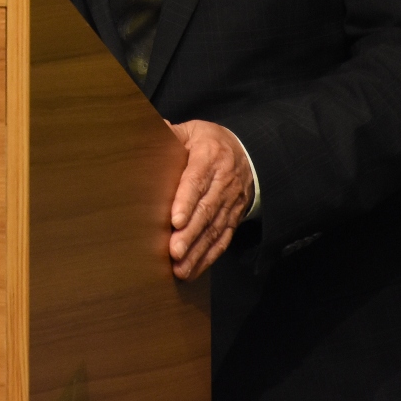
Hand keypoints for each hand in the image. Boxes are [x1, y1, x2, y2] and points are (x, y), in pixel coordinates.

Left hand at [166, 119, 252, 280]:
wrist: (247, 153)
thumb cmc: (209, 143)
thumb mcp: (193, 130)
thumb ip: (172, 133)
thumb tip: (153, 129)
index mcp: (210, 156)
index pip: (198, 180)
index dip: (187, 201)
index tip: (175, 220)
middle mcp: (223, 182)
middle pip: (207, 210)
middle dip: (190, 233)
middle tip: (174, 251)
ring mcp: (230, 203)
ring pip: (215, 229)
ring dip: (197, 250)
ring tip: (180, 268)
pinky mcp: (233, 219)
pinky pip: (222, 240)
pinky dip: (208, 257)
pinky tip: (192, 271)